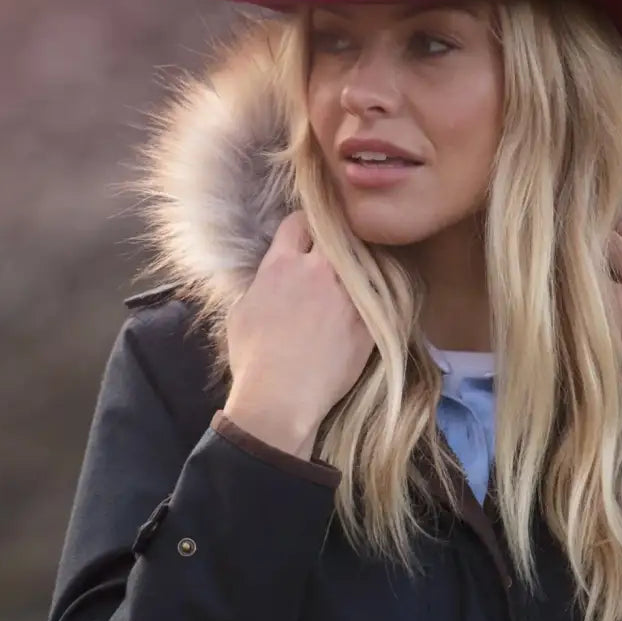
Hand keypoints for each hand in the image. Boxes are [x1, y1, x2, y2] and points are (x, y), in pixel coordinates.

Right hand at [223, 210, 376, 441]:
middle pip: (337, 235)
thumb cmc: (253, 360)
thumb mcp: (242, 312)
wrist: (282, 398)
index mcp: (282, 265)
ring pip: (363, 262)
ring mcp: (347, 295)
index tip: (309, 238)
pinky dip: (375, 296)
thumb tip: (271, 280)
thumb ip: (262, 284)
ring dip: (360, 267)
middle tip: (337, 256)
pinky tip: (371, 304)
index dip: (304, 227)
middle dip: (337, 241)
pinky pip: (379, 295)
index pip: (299, 222)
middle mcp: (317, 271)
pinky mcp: (368, 321)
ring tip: (357, 279)